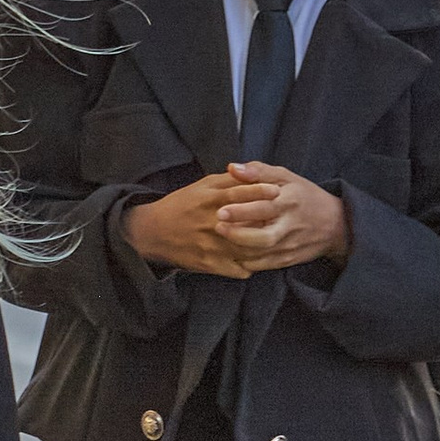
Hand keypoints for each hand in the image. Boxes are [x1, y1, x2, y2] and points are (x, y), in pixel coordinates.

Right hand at [127, 167, 344, 278]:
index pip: (238, 194)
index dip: (259, 191)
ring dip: (265, 246)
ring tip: (280, 241)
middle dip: (267, 221)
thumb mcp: (200, 187)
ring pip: (247, 249)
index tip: (277, 191)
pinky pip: (238, 269)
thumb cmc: (180, 205)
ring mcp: (211, 247)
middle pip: (246, 223)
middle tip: (287, 218)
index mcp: (209, 201)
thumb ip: (225, 181)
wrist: (153, 233)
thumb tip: (248, 171)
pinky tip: (263, 261)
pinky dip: (252, 266)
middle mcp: (211, 224)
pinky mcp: (209, 265)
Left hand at [209, 162, 347, 273]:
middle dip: (238, 234)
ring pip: (261, 254)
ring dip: (237, 249)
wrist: (335, 224)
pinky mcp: (288, 260)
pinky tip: (231, 253)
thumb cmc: (304, 196)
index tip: (220, 210)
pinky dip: (246, 262)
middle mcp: (290, 226)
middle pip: (264, 237)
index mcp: (289, 202)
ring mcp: (290, 245)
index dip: (241, 210)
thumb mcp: (286, 177)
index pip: (264, 207)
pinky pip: (263, 265)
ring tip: (220, 240)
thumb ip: (258, 171)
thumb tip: (231, 167)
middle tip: (217, 227)